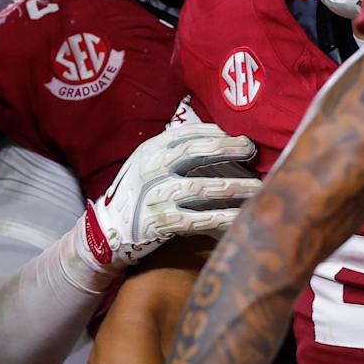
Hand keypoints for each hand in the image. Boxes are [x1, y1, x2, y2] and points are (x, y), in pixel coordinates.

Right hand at [80, 123, 258, 268]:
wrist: (107, 231)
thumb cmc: (135, 195)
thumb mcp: (145, 165)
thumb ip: (172, 153)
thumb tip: (216, 139)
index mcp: (149, 151)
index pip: (187, 133)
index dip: (216, 132)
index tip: (240, 135)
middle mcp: (150, 170)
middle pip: (194, 152)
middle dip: (227, 148)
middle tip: (252, 150)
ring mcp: (155, 197)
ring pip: (201, 187)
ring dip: (233, 187)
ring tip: (257, 187)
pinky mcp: (161, 223)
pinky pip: (198, 219)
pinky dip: (222, 217)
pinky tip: (240, 216)